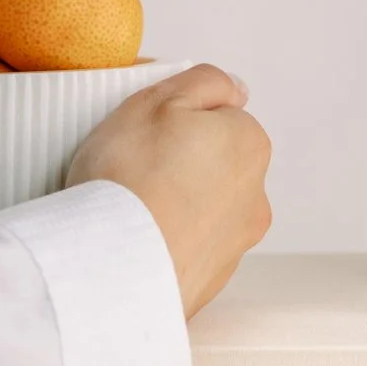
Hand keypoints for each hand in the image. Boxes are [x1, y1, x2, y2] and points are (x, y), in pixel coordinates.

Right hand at [68, 64, 271, 315]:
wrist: (112, 264)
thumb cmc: (131, 176)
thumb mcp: (160, 98)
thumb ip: (206, 82)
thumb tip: (235, 90)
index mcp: (249, 146)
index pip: (217, 119)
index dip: (176, 122)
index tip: (146, 134)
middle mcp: (254, 198)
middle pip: (212, 166)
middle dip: (179, 165)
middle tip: (133, 170)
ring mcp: (234, 246)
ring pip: (199, 211)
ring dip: (171, 207)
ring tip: (128, 211)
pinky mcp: (208, 282)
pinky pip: (183, 250)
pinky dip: (163, 243)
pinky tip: (132, 242)